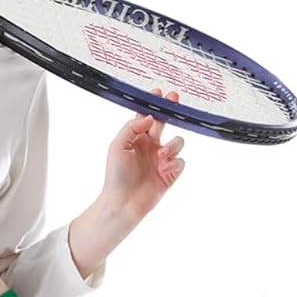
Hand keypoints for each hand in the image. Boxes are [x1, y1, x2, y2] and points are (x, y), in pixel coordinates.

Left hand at [100, 87, 186, 228]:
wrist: (123, 203)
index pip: (147, 116)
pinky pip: (181, 161)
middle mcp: (151, 146)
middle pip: (165, 123)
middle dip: (170, 110)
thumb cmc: (116, 176)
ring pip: (178, 141)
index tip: (158, 93)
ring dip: (172, 145)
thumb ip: (131, 128)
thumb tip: (149, 116)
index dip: (153, 104)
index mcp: (137, 139)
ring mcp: (162, 159)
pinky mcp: (170, 173)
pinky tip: (164, 169)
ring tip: (161, 155)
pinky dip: (174, 162)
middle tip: (174, 98)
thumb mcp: (118, 146)